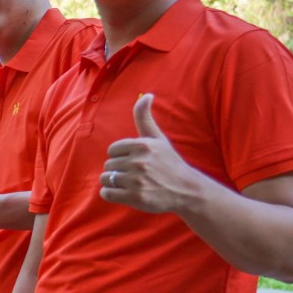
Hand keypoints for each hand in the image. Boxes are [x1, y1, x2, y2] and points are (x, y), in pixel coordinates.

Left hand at [100, 94, 199, 213]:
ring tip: (128, 183)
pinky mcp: (134, 197)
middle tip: (134, 174)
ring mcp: (136, 180)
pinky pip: (107, 193)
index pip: (112, 150)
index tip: (132, 161)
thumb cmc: (169, 163)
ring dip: (113, 182)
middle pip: (108, 164)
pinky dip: (110, 194)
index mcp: (142, 146)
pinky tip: (121, 193)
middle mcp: (139, 162)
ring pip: (106, 178)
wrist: (185, 190)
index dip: (120, 156)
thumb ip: (145, 118)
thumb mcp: (158, 138)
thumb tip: (146, 95)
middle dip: (117, 169)